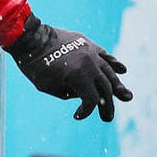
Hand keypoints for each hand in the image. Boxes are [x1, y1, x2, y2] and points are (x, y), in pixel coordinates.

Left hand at [6, 15, 131, 120]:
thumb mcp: (48, 86)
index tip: (77, 116)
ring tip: (126, 97)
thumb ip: (68, 93)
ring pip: (109, 72)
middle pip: (104, 88)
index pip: (91, 99)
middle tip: (107, 118)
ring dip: (117, 86)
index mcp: (78, 75)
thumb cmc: (34, 66)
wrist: (30, 38)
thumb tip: (83, 94)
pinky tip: (122, 71)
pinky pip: (105, 55)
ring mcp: (90, 52)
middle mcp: (89, 63)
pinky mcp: (88, 44)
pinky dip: (114, 64)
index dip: (87, 110)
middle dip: (106, 105)